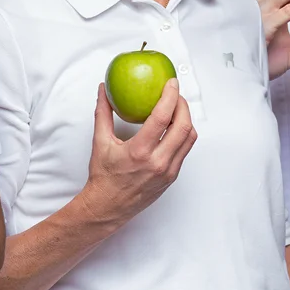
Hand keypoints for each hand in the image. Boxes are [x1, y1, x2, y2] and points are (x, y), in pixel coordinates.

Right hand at [77, 83, 194, 228]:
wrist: (109, 206)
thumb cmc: (103, 176)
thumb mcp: (100, 142)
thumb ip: (103, 113)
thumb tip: (104, 90)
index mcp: (140, 152)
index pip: (162, 118)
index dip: (170, 96)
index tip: (171, 83)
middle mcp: (158, 162)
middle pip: (184, 127)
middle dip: (183, 105)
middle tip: (176, 93)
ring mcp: (168, 171)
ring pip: (189, 139)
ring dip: (186, 119)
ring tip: (176, 108)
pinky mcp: (172, 176)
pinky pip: (184, 150)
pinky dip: (182, 134)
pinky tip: (172, 126)